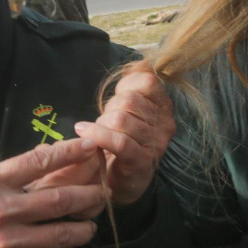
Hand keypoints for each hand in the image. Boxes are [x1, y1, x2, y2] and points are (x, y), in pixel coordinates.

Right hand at [0, 138, 107, 247]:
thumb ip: (7, 175)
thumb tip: (43, 154)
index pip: (39, 161)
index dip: (71, 152)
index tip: (91, 147)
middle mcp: (0, 210)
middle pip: (61, 198)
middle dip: (89, 194)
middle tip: (103, 192)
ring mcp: (6, 243)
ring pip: (62, 233)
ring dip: (83, 228)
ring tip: (91, 224)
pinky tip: (68, 245)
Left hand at [72, 62, 174, 205]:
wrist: (119, 181)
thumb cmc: (119, 140)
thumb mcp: (127, 109)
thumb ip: (133, 87)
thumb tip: (138, 65)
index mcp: (163, 107)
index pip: (147, 81)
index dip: (126, 86)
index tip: (116, 98)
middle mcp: (164, 124)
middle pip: (130, 100)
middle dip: (110, 108)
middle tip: (104, 121)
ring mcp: (154, 144)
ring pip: (122, 120)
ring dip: (101, 124)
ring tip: (95, 133)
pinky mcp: (140, 161)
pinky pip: (119, 141)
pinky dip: (97, 135)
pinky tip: (83, 132)